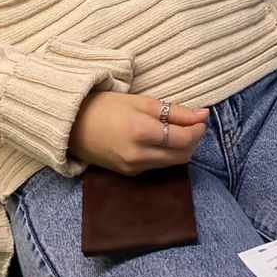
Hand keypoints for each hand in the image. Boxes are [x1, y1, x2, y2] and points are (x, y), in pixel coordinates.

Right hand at [69, 91, 207, 174]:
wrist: (73, 124)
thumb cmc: (106, 106)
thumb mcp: (143, 102)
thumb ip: (176, 111)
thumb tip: (204, 115)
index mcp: (142, 132)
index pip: (184, 139)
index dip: (198, 129)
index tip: (201, 117)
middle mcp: (139, 156)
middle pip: (183, 155)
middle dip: (193, 140)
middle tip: (191, 123)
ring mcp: (133, 168)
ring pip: (172, 163)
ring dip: (181, 148)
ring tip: (176, 130)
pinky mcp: (129, 174)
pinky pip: (157, 167)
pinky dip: (166, 155)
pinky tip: (161, 141)